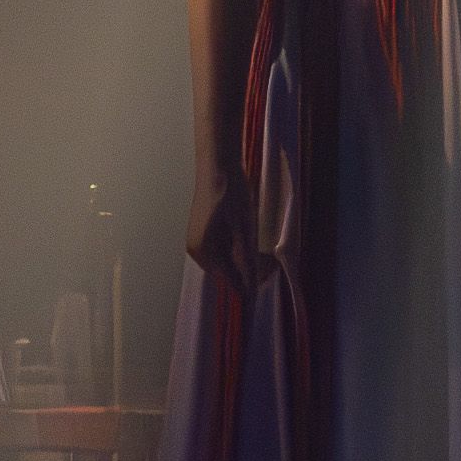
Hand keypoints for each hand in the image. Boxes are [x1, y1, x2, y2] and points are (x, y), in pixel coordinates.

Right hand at [183, 159, 264, 284]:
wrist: (217, 165)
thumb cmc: (230, 194)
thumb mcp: (243, 228)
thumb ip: (246, 257)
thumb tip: (250, 284)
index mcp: (203, 250)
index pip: (227, 277)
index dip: (244, 285)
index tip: (258, 295)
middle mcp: (195, 249)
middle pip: (223, 271)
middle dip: (242, 273)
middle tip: (266, 272)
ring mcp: (196, 239)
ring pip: (221, 261)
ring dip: (238, 261)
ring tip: (260, 258)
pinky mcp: (201, 231)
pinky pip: (218, 250)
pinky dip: (232, 250)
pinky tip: (245, 241)